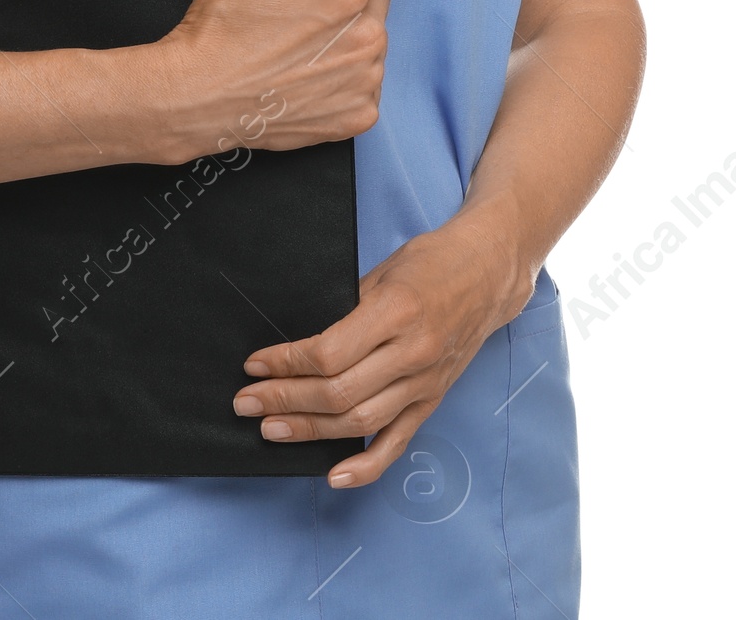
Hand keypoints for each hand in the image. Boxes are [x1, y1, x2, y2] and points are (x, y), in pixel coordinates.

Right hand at [150, 0, 392, 161]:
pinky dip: (344, 79)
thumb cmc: (218, 27)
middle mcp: (364, 37)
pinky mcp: (358, 115)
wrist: (196, 97)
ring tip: (299, 46)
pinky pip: (367, 82)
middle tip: (300, 13)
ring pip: (374, 40)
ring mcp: (364, 80)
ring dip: (347, 38)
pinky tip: (306, 76)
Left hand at [232, 212, 532, 486]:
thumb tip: (301, 345)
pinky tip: (333, 474)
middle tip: (246, 403)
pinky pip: (397, 441)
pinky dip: (365, 465)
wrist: (488, 273)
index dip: (286, 363)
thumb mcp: (382, 271)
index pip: (329, 353)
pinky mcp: (433, 400)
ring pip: (360, 421)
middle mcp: (412, 353)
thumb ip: (347, 309)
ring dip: (310, 431)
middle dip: (285, 400)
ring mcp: (425, 382)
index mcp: (396, 312)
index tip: (255, 365)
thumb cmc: (431, 261)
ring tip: (270, 430)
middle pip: (338, 392)